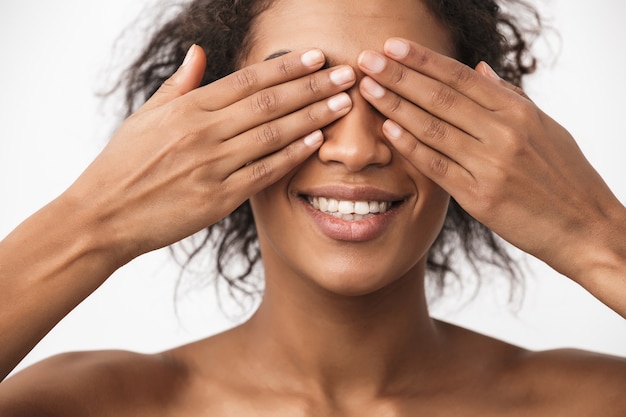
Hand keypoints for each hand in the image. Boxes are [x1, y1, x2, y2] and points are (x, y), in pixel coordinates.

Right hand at [66, 45, 354, 264]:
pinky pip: (263, 172)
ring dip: (312, 117)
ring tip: (343, 104)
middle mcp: (203, 132)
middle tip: (346, 75)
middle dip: (313, 86)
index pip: (247, 80)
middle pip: (269, 102)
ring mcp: (212, 165)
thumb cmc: (123, 164)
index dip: (286, 67)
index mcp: (187, 108)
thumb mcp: (146, 117)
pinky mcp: (218, 198)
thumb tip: (198, 52)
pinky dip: (291, 155)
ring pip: (273, 134)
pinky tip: (315, 142)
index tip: (316, 57)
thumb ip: (178, 85)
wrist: (103, 215)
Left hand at [357, 38, 624, 281]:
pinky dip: (410, 145)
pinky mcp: (479, 197)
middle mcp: (504, 133)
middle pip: (440, 97)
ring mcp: (490, 165)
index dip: (424, 60)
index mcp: (519, 112)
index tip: (393, 46)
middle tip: (367, 59)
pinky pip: (437, 165)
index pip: (461, 78)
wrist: (586, 228)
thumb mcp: (545, 128)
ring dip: (395, 105)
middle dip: (399, 75)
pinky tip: (387, 129)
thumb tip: (480, 69)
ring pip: (433, 127)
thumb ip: (509, 98)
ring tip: (368, 87)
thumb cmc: (565, 177)